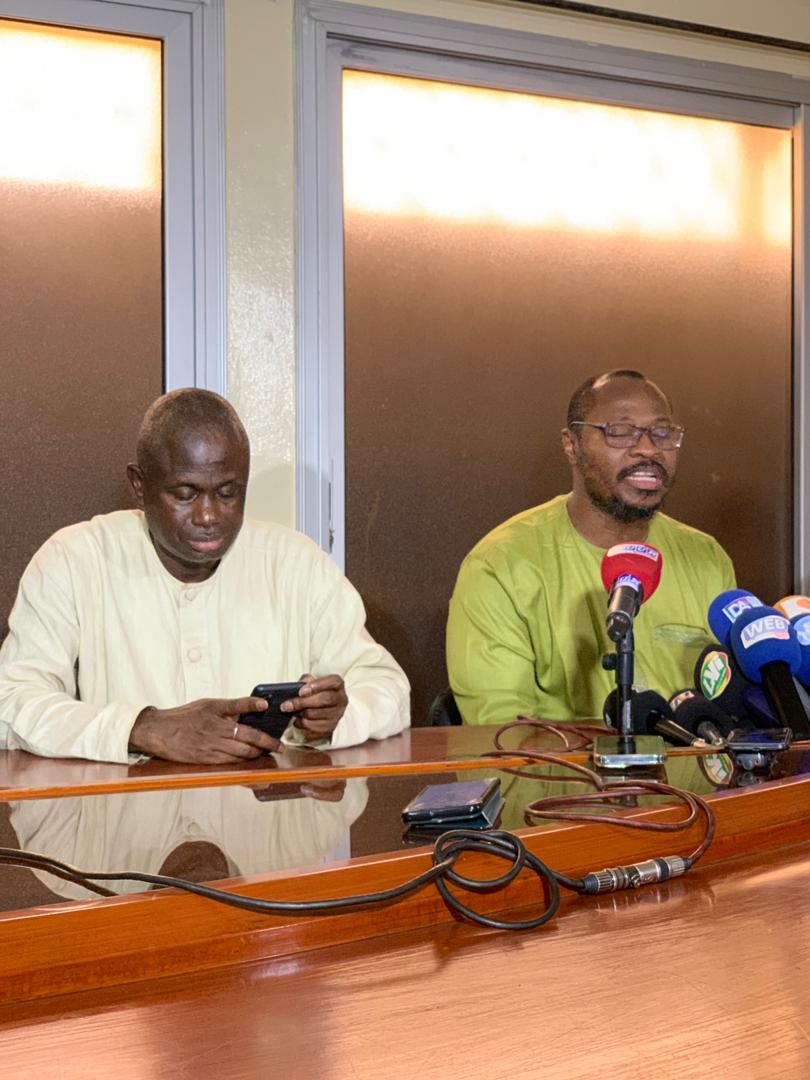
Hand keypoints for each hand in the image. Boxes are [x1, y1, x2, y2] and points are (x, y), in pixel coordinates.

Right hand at [129, 697, 279, 762]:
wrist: (159, 732)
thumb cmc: (186, 716)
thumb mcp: (210, 704)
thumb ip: (235, 706)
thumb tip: (260, 705)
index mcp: (217, 719)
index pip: (247, 725)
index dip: (264, 730)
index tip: (275, 731)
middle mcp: (215, 736)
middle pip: (247, 744)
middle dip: (265, 747)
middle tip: (277, 747)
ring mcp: (210, 751)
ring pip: (240, 756)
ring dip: (255, 756)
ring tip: (265, 753)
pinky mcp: (205, 761)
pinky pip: (228, 764)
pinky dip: (241, 763)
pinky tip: (247, 759)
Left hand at [282, 674, 347, 740]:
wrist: (323, 709)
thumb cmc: (316, 693)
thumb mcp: (312, 682)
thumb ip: (306, 681)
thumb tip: (298, 687)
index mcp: (338, 685)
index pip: (333, 681)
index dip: (317, 685)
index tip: (301, 691)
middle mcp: (341, 700)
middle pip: (324, 699)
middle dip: (302, 702)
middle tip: (286, 705)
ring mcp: (337, 715)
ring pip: (316, 715)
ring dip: (300, 713)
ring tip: (290, 710)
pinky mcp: (330, 728)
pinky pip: (314, 727)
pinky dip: (301, 723)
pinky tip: (296, 719)